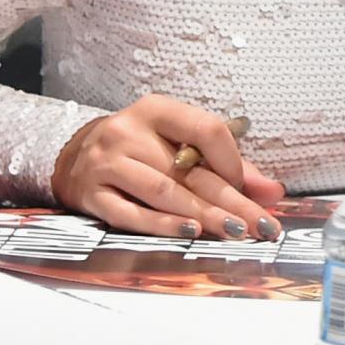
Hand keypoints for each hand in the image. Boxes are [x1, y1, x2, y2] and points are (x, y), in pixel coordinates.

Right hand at [51, 95, 285, 239]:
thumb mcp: (175, 142)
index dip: (234, 161)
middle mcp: (128, 131)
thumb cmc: (137, 149)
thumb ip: (225, 166)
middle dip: (232, 201)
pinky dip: (163, 224)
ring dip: (203, 215)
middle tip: (262, 226)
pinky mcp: (90, 195)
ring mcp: (106, 163)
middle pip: (189, 170)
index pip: (206, 129)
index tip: (251, 189)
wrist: (71, 158)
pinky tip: (190, 233)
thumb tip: (273, 192)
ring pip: (163, 191)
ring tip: (234, 231)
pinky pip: (131, 214)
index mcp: (156, 110)